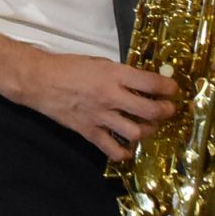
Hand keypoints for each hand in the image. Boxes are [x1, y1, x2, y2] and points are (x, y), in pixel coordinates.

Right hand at [10, 49, 179, 163]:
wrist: (40, 81)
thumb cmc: (69, 67)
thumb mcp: (100, 63)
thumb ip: (121, 74)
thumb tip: (143, 83)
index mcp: (114, 75)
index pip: (151, 83)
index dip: (168, 87)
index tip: (174, 89)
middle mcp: (111, 96)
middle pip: (150, 110)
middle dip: (166, 111)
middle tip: (168, 109)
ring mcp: (100, 116)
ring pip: (136, 132)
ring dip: (148, 131)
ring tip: (148, 126)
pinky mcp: (89, 131)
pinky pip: (113, 149)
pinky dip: (124, 152)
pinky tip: (128, 147)